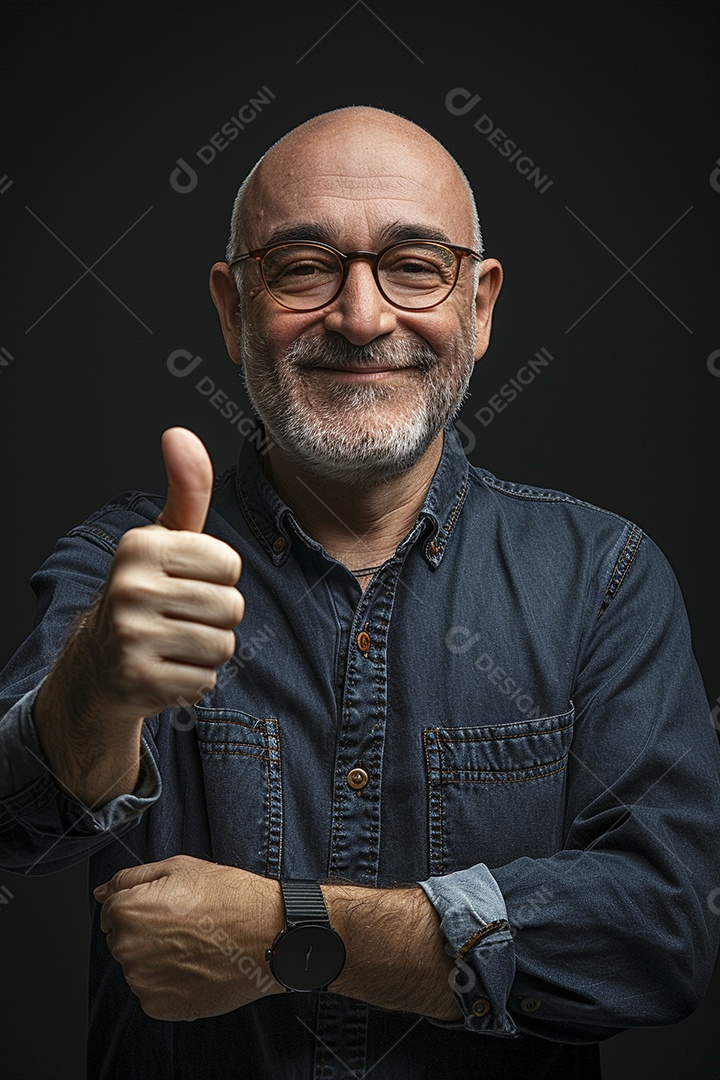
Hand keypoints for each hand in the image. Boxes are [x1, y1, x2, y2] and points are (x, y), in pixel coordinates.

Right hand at [93, 428, 244, 721]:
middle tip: (180, 617)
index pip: (229, 564)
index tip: (186, 581)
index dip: (218, 577)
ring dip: (207, 649)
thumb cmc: (147, 592)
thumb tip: (179, 434)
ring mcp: (131, 636)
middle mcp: (129, 588)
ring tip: (175, 642)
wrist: (100, 664)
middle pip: (231, 607)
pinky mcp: (138, 680)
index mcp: (141, 547)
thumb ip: (186, 490)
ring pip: (222, 645)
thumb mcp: (166, 539)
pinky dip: (194, 680)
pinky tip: (166, 669)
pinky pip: (205, 680)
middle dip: (216, 616)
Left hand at [94, 855, 283, 1019]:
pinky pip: (154, 991)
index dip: (143, 905)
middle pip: (124, 940)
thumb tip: (101, 891)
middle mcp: (128, 949)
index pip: (113, 911)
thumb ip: (131, 878)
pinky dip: (170, 982)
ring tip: (196, 944)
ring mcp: (143, 981)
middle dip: (146, 933)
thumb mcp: (179, 868)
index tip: (170, 908)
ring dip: (157, 959)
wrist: (267, 935)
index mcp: (128, 911)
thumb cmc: (228, 897)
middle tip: (187, 924)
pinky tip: (197, 965)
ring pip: (139, 967)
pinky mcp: (160, 1006)